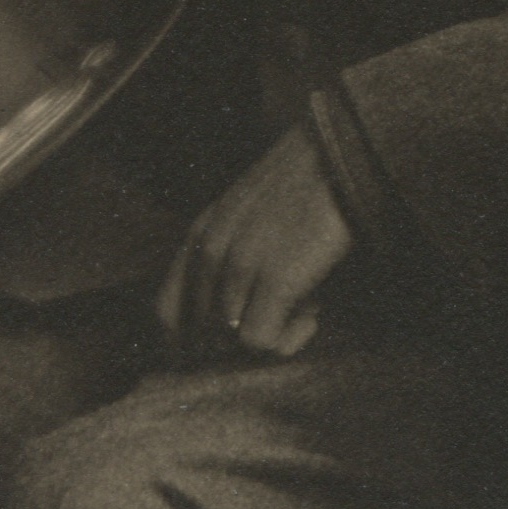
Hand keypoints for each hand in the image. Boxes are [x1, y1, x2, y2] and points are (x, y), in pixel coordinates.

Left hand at [156, 123, 352, 358]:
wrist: (340, 153)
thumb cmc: (303, 184)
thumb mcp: (247, 212)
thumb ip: (226, 253)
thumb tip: (224, 321)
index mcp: (200, 234)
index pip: (166, 313)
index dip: (185, 346)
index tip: (220, 355)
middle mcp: (211, 250)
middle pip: (200, 334)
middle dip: (239, 342)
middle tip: (280, 318)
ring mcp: (240, 265)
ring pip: (231, 341)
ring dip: (270, 334)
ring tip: (304, 307)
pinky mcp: (275, 280)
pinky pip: (261, 342)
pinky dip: (288, 341)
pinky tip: (313, 315)